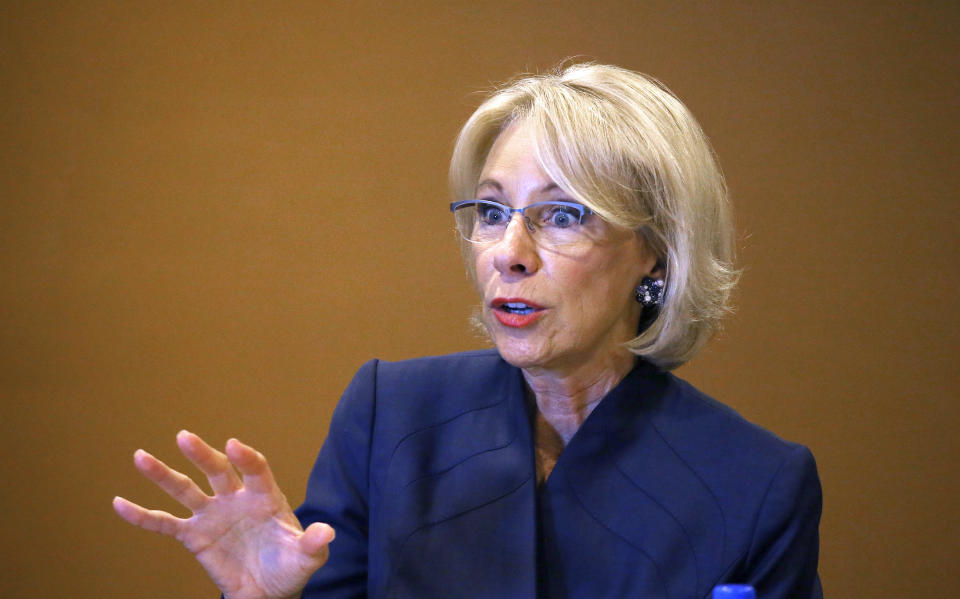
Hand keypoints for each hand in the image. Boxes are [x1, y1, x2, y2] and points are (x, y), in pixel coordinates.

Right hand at [113, 431, 333, 598]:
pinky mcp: (194, 536)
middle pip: (217, 470)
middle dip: (201, 454)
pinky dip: (142, 515)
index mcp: (265, 497)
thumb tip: (326, 531)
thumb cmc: (290, 567)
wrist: (268, 592)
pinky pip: (164, 524)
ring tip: (140, 457)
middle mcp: (236, 499)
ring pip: (185, 489)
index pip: (255, 469)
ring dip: (163, 474)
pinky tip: (119, 503)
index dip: (246, 457)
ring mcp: (212, 515)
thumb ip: (314, 543)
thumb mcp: (307, 557)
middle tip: (184, 437)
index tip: (234, 446)